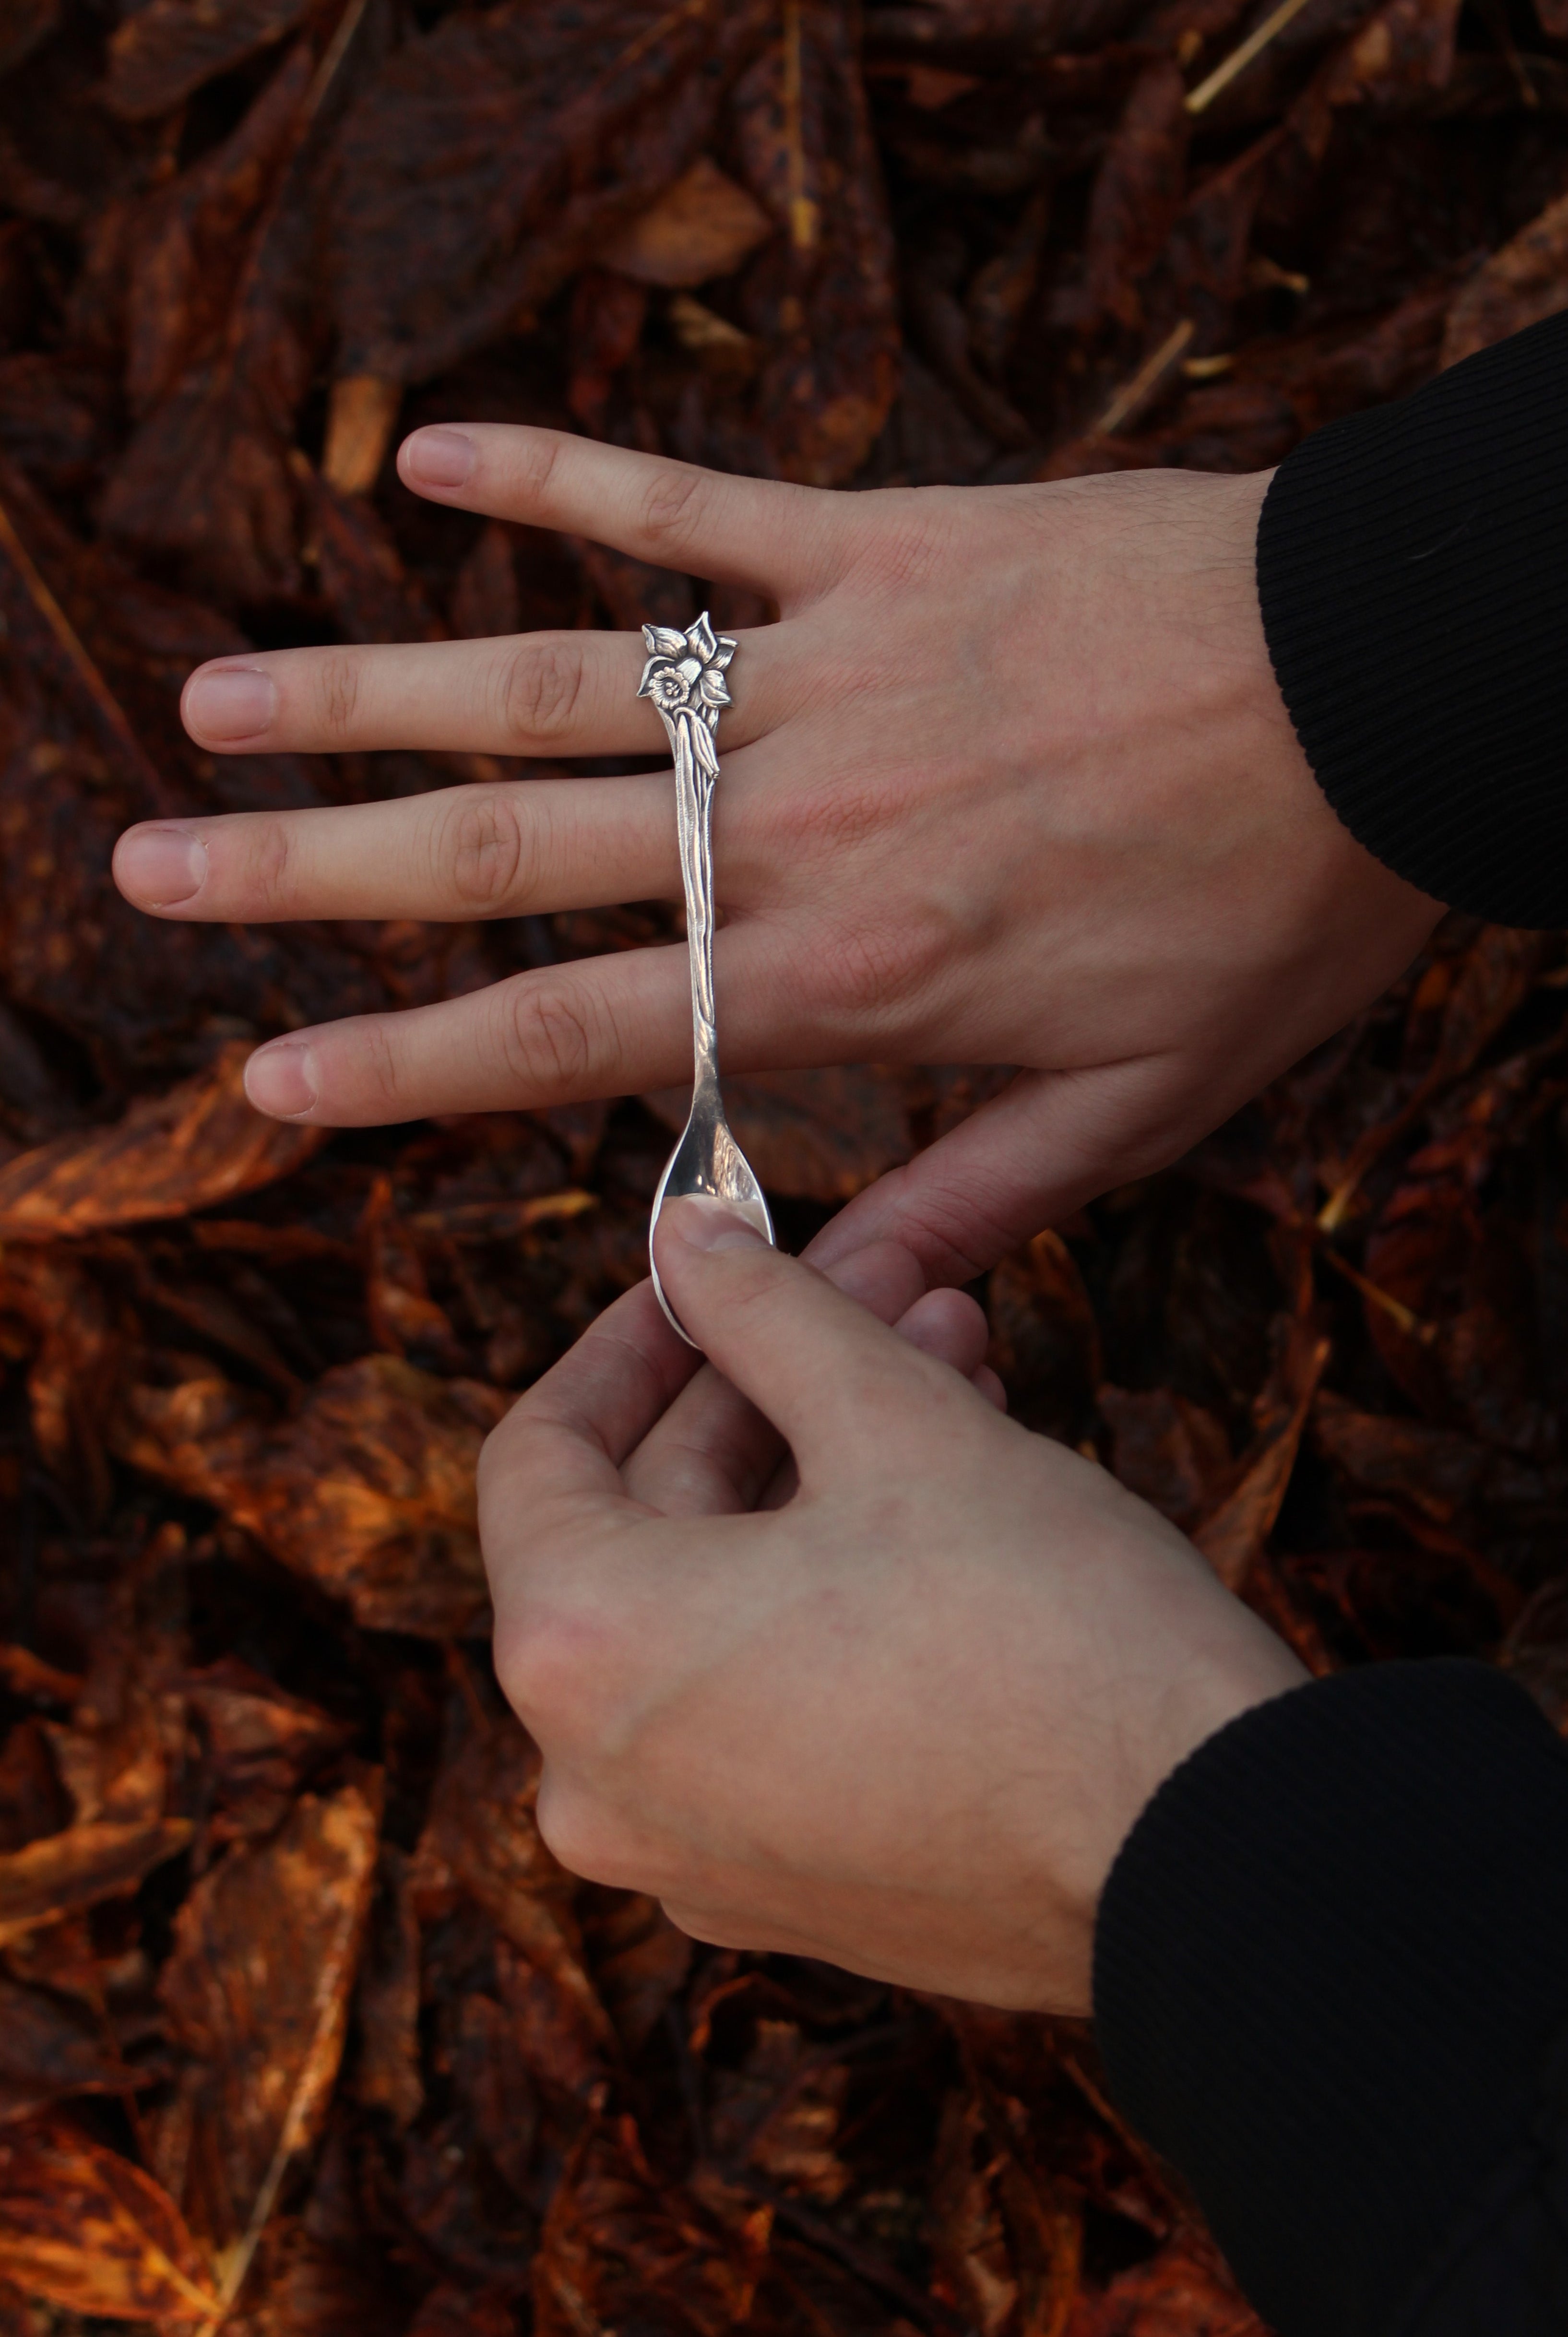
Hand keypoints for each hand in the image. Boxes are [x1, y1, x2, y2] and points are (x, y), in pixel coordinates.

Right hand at [112, 426, 1440, 1285]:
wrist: (1388, 697)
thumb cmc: (1271, 910)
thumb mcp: (1144, 1107)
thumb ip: (969, 1197)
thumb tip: (823, 1288)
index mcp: (855, 971)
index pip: (583, 1032)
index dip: (413, 1061)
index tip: (271, 1076)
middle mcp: (801, 822)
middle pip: (511, 847)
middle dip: (313, 869)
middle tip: (150, 866)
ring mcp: (830, 667)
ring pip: (558, 677)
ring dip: (372, 683)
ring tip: (214, 693)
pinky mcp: (883, 537)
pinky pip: (695, 496)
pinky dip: (566, 468)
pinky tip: (431, 447)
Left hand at [479, 1197, 1305, 2011]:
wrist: (1204, 1857)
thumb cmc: (1043, 1629)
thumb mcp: (893, 1420)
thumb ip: (763, 1312)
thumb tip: (685, 1241)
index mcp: (580, 1653)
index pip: (538, 1452)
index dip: (631, 1336)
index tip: (710, 1271)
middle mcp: (595, 1780)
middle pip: (646, 1529)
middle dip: (775, 1391)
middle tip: (892, 1293)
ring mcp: (690, 1856)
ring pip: (722, 1614)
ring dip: (824, 1477)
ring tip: (957, 1371)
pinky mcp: (789, 1893)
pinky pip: (766, 1708)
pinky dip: (830, 1600)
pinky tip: (947, 1503)